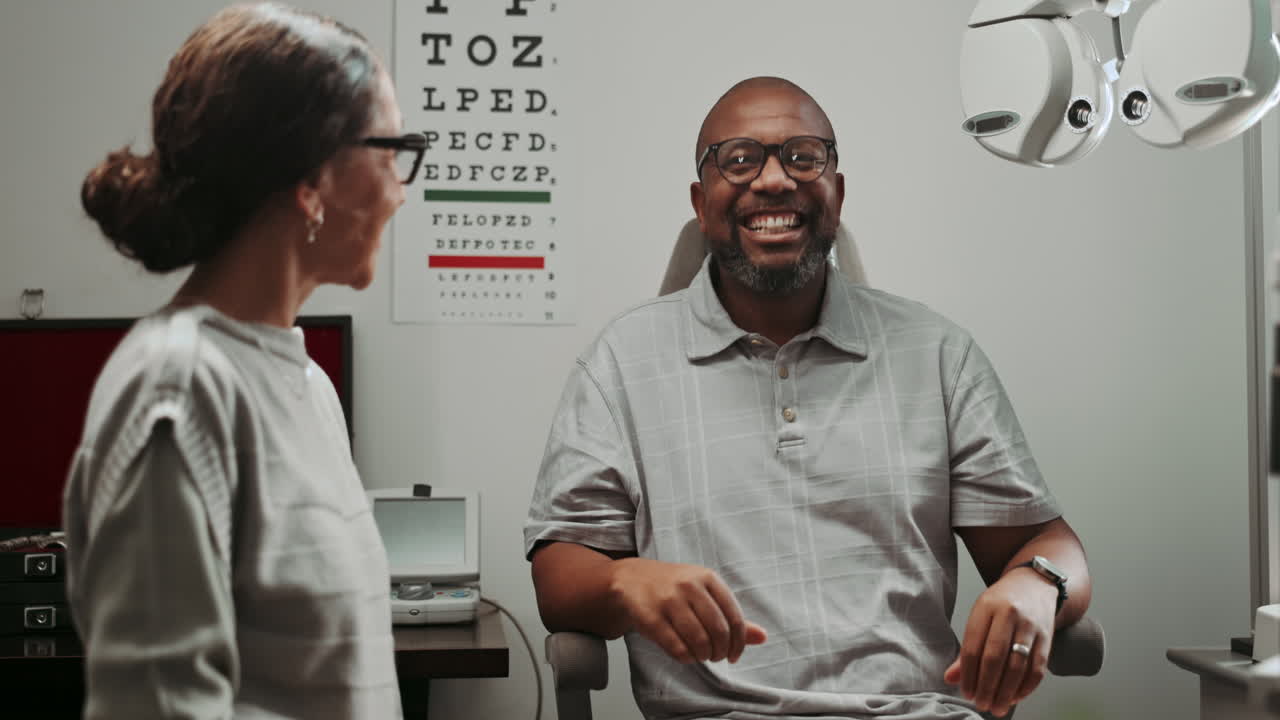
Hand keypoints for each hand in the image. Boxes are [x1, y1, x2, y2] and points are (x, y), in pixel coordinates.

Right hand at [608, 557, 766, 663]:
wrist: (630, 579)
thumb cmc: (673, 588)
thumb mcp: (704, 593)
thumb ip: (731, 616)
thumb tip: (763, 637)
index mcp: (707, 578)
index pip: (734, 617)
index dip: (739, 643)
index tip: (734, 655)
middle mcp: (689, 586)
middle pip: (718, 630)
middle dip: (721, 651)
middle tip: (716, 657)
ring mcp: (668, 601)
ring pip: (699, 640)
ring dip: (704, 656)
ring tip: (701, 655)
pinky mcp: (650, 618)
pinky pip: (677, 647)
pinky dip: (686, 657)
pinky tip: (686, 654)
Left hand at [944, 568, 1056, 716]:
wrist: (1034, 584)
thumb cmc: (1001, 603)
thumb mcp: (979, 616)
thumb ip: (967, 648)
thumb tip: (951, 678)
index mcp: (986, 608)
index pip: (973, 647)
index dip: (968, 674)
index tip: (966, 692)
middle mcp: (1009, 615)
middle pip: (995, 657)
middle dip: (987, 686)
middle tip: (981, 704)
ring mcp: (1030, 626)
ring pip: (1017, 665)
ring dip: (1006, 691)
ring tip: (997, 707)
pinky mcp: (1047, 637)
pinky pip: (1038, 667)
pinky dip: (1026, 687)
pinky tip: (1016, 697)